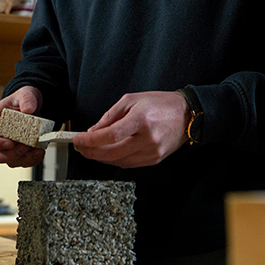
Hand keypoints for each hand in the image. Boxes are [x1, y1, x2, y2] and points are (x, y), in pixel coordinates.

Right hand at [0, 86, 46, 167]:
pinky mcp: (18, 152)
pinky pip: (22, 162)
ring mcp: (7, 146)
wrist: (33, 105)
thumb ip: (26, 99)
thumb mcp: (25, 94)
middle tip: (25, 147)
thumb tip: (28, 109)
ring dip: (24, 158)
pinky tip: (39, 151)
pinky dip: (32, 160)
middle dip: (10, 155)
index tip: (10, 143)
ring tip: (36, 149)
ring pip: (9, 161)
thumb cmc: (24, 99)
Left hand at [73, 90, 189, 168]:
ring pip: (118, 162)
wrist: (187, 115)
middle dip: (91, 151)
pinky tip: (107, 153)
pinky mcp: (155, 159)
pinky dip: (114, 160)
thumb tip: (93, 131)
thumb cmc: (160, 104)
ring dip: (100, 158)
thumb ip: (110, 116)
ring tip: (90, 149)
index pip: (110, 135)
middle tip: (79, 146)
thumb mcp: (132, 100)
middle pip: (112, 153)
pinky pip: (128, 164)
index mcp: (141, 119)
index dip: (90, 140)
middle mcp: (147, 138)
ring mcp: (152, 152)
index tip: (77, 139)